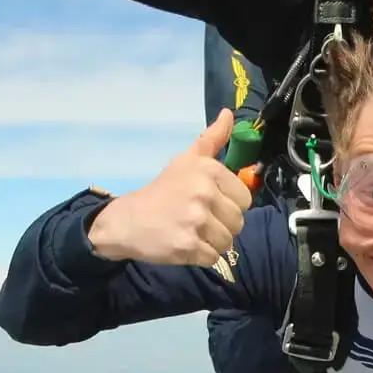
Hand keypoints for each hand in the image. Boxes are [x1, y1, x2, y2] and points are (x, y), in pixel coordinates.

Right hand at [89, 111, 253, 265]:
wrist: (128, 220)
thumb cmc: (162, 190)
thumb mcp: (186, 160)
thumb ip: (212, 139)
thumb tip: (229, 114)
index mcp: (208, 170)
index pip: (244, 199)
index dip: (229, 205)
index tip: (209, 203)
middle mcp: (204, 193)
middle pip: (238, 222)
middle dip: (222, 225)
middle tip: (199, 221)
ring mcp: (196, 221)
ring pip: (227, 242)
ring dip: (213, 242)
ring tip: (192, 233)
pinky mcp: (188, 247)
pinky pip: (213, 258)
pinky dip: (201, 256)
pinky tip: (185, 245)